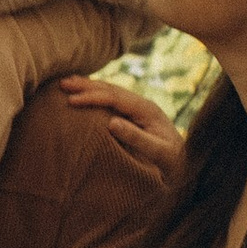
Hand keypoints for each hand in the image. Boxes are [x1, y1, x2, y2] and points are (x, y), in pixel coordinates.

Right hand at [58, 74, 184, 176]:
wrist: (185, 164)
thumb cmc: (171, 162)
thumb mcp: (159, 153)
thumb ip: (137, 138)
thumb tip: (112, 122)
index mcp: (146, 110)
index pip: (115, 97)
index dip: (92, 97)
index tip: (71, 100)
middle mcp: (141, 104)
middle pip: (111, 89)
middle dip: (86, 85)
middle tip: (62, 84)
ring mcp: (137, 108)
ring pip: (110, 91)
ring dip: (88, 87)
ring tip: (66, 83)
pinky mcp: (133, 115)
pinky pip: (111, 100)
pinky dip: (94, 95)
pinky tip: (82, 94)